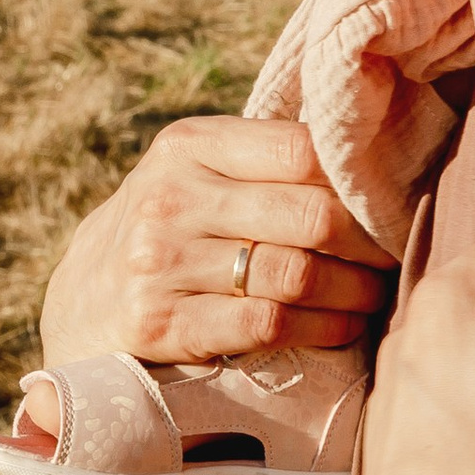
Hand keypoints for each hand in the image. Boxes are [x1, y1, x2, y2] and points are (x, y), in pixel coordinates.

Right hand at [37, 115, 394, 367]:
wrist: (79, 303)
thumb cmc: (169, 227)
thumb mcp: (196, 173)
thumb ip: (265, 160)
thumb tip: (376, 159)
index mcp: (189, 146)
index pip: (302, 149)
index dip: (361, 181)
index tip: (393, 202)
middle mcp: (171, 198)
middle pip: (311, 216)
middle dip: (370, 242)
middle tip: (395, 255)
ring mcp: (160, 263)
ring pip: (297, 274)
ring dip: (355, 291)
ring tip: (376, 295)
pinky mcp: (160, 325)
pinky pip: (267, 325)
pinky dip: (321, 328)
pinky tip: (342, 327)